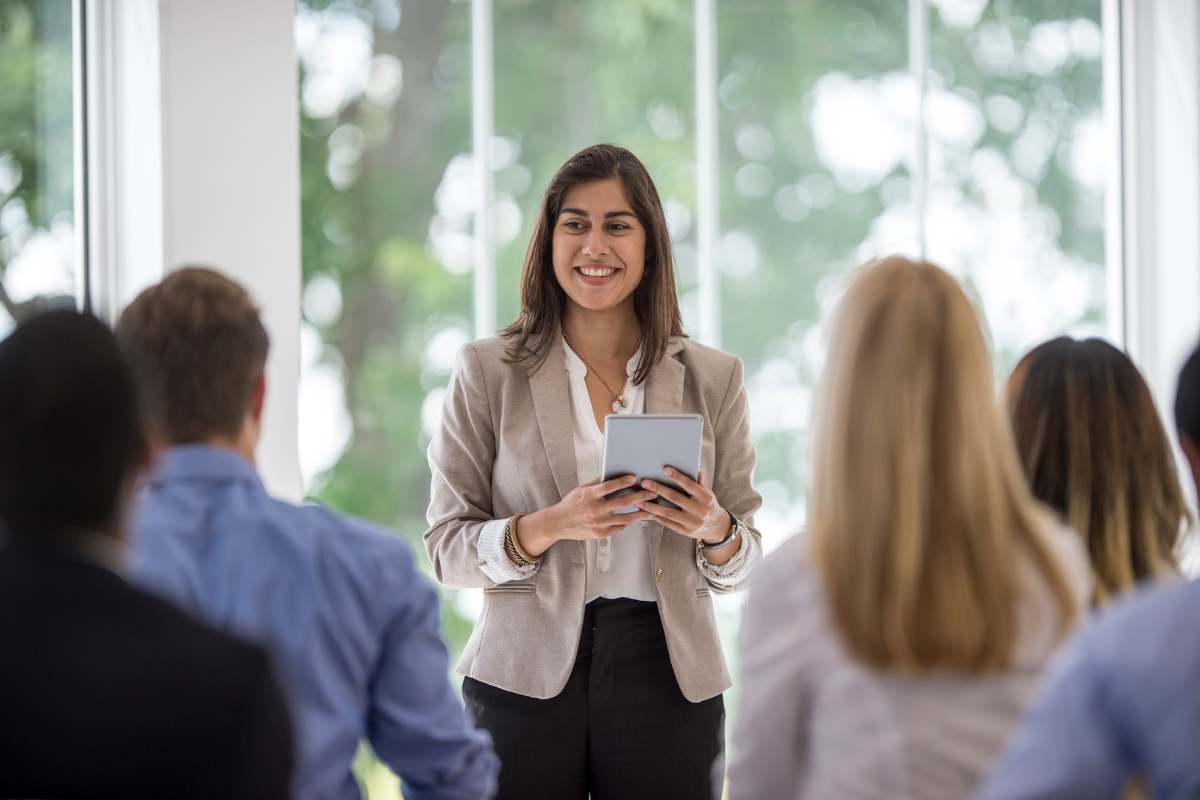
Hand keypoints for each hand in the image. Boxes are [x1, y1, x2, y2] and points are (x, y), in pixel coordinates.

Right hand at [516, 475, 654, 556]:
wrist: (558, 523)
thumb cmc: (571, 503)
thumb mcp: (581, 489)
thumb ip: (597, 483)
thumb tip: (613, 474)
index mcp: (589, 495)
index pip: (608, 487)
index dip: (622, 481)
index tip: (635, 477)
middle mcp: (595, 510)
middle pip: (622, 502)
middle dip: (640, 497)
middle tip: (653, 492)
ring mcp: (598, 523)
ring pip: (625, 518)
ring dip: (641, 513)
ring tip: (653, 509)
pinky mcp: (600, 534)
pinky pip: (619, 527)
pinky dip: (629, 522)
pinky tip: (638, 518)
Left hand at [637, 468, 730, 543]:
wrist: (717, 528)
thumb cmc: (708, 505)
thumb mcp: (708, 493)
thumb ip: (699, 482)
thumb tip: (695, 467)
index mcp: (705, 497)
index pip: (689, 485)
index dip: (677, 477)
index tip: (664, 469)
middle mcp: (699, 510)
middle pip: (675, 498)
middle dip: (658, 489)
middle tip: (644, 482)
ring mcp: (692, 522)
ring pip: (668, 513)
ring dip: (651, 506)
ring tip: (638, 500)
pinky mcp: (685, 531)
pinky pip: (668, 523)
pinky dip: (656, 517)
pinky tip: (645, 511)